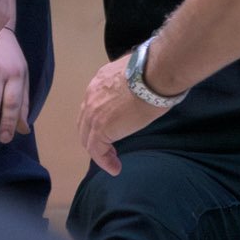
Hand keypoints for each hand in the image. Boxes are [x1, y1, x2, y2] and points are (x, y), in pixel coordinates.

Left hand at [77, 54, 162, 176]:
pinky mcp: (100, 128)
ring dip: (99, 150)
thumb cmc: (154, 72)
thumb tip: (143, 88)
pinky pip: (97, 150)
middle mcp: (92, 95)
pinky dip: (105, 161)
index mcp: (101, 80)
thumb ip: (132, 84)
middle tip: (107, 147)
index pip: (93, 104)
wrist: (155, 75)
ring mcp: (93, 113)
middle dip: (94, 136)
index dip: (99, 118)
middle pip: (85, 122)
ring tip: (111, 160)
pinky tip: (115, 168)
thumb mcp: (137, 75)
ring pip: (88, 137)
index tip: (113, 127)